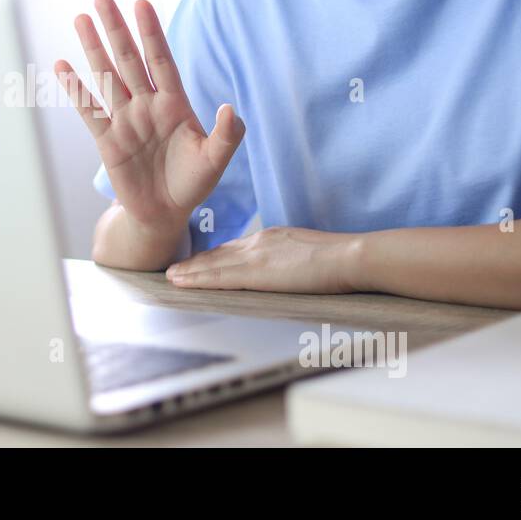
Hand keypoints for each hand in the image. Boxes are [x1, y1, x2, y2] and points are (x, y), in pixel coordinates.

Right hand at [55, 0, 245, 234]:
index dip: (152, 33)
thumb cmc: (192, 183)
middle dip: (116, 30)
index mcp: (175, 104)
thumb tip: (228, 108)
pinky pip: (89, 110)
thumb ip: (226, 135)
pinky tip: (62, 66)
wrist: (165, 213)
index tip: (141, 3)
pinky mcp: (107, 140)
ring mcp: (125, 120)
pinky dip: (76, 90)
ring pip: (106, 77)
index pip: (161, 60)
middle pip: (129, 60)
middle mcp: (147, 105)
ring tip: (80, 18)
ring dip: (93, 48)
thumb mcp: (216, 161)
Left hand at [165, 226, 362, 293]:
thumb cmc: (341, 259)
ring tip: (170, 277)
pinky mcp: (256, 271)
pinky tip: (182, 282)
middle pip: (219, 254)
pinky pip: (218, 276)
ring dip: (189, 271)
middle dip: (196, 262)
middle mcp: (259, 242)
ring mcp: (255, 255)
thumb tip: (288, 270)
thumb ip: (292, 261)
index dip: (215, 257)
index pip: (236, 249)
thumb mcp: (309, 253)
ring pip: (213, 264)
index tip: (200, 261)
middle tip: (174, 270)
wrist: (350, 256)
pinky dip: (196, 279)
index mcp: (273, 237)